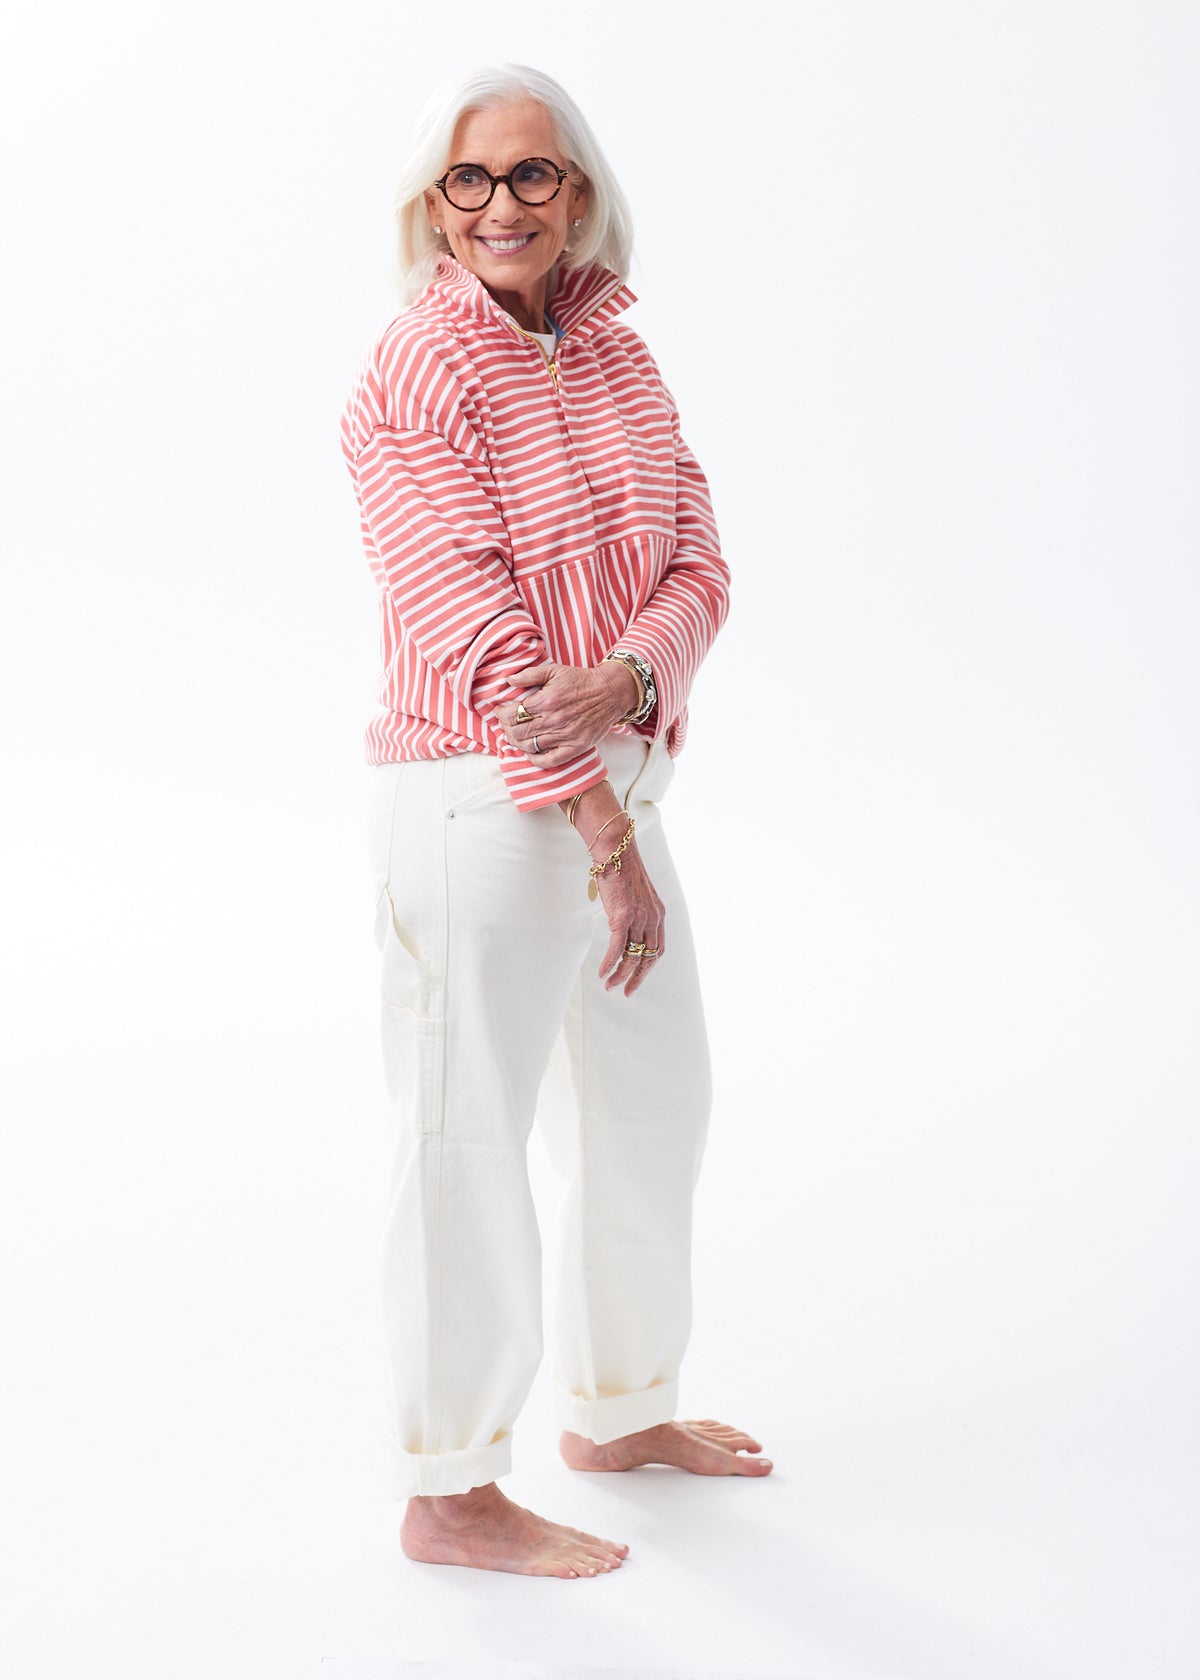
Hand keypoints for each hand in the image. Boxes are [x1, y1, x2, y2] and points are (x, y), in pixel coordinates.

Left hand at [496, 661, 638, 767]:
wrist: (611, 692)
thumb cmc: (582, 680)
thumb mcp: (555, 670)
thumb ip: (530, 675)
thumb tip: (509, 681)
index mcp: (547, 700)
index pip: (512, 714)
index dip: (501, 715)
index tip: (500, 711)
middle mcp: (554, 720)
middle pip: (517, 733)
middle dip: (506, 729)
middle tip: (506, 724)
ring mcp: (565, 736)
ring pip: (530, 747)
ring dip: (517, 743)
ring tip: (515, 736)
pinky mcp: (575, 747)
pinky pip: (549, 761)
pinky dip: (535, 760)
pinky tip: (530, 752)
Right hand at [584, 818, 664, 997]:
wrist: (614, 849)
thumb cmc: (620, 869)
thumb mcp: (633, 895)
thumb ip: (632, 913)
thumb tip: (620, 927)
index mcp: (658, 914)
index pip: (658, 949)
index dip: (648, 967)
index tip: (637, 979)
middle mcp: (653, 918)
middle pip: (648, 957)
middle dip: (636, 977)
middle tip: (626, 992)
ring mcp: (639, 918)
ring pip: (631, 955)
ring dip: (620, 974)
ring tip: (610, 986)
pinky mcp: (623, 916)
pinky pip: (617, 947)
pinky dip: (610, 963)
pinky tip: (603, 973)